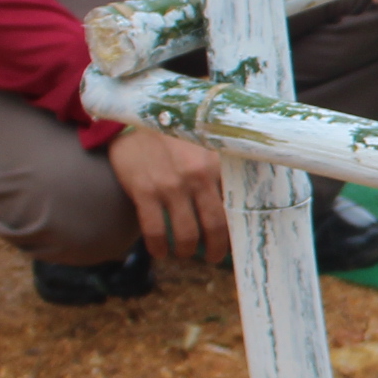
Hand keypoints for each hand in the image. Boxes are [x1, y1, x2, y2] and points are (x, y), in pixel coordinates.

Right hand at [109, 124, 229, 263]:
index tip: (237, 243)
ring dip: (185, 250)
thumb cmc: (176, 139)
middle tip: (212, 257)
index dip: (237, 230)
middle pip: (214, 226)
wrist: (136, 120)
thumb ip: (222, 172)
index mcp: (217, 165)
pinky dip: (158, 247)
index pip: (235, 206)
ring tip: (183, 252)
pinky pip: (154, 230)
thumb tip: (241, 205)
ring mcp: (170, 185)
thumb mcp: (205, 148)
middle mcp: (197, 176)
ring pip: (185, 233)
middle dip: (215, 249)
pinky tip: (159, 251)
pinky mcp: (144, 191)